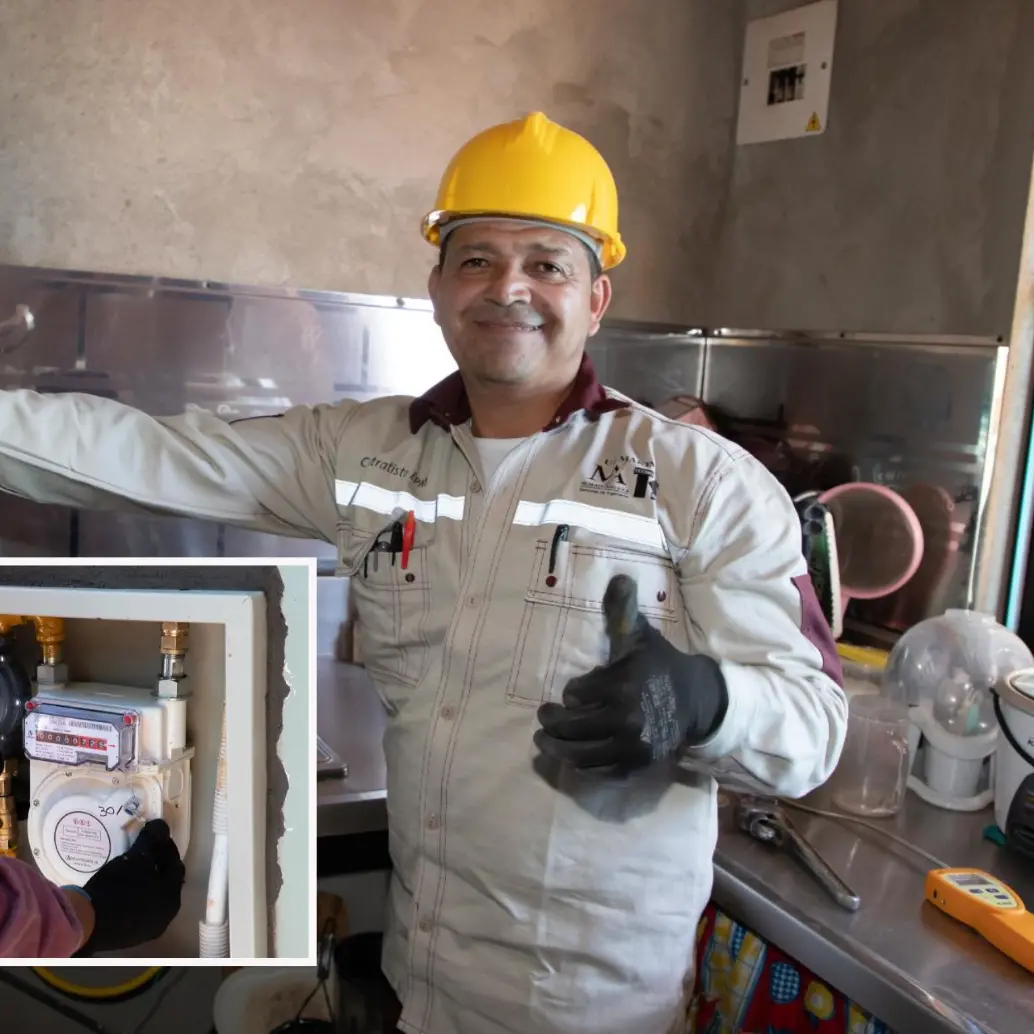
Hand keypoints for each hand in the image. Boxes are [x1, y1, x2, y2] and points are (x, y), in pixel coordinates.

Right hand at [76, 819, 185, 954]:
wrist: (87, 922)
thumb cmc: (119, 886)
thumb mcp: (136, 857)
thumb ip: (152, 839)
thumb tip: (161, 825)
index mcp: (172, 896)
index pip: (175, 865)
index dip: (166, 847)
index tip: (156, 836)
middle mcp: (165, 916)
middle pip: (165, 883)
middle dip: (157, 865)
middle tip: (145, 850)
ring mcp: (147, 928)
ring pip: (152, 897)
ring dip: (146, 881)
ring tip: (132, 866)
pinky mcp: (129, 935)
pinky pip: (138, 909)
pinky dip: (135, 895)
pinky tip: (122, 886)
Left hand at [534, 574, 727, 772]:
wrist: (696, 701)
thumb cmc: (658, 665)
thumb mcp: (639, 636)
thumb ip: (622, 611)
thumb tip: (618, 577)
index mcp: (623, 684)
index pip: (575, 694)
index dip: (570, 694)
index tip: (570, 694)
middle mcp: (626, 718)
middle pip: (571, 728)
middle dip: (550, 723)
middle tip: (543, 717)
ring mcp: (632, 747)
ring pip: (580, 754)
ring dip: (556, 749)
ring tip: (544, 742)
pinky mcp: (637, 766)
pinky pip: (599, 772)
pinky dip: (581, 767)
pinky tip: (571, 758)